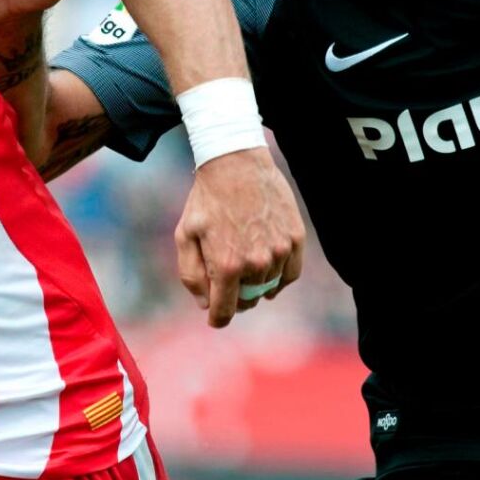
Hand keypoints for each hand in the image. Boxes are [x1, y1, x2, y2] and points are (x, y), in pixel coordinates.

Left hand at [174, 147, 306, 327]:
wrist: (236, 162)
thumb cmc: (206, 199)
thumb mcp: (185, 236)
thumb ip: (191, 275)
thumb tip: (206, 305)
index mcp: (226, 265)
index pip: (224, 311)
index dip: (217, 317)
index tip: (215, 316)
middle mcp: (256, 263)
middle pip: (248, 300)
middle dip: (236, 296)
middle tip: (228, 280)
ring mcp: (279, 251)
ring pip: (269, 287)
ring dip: (257, 283)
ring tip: (246, 262)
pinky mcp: (295, 239)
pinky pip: (290, 274)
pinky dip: (279, 278)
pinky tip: (268, 270)